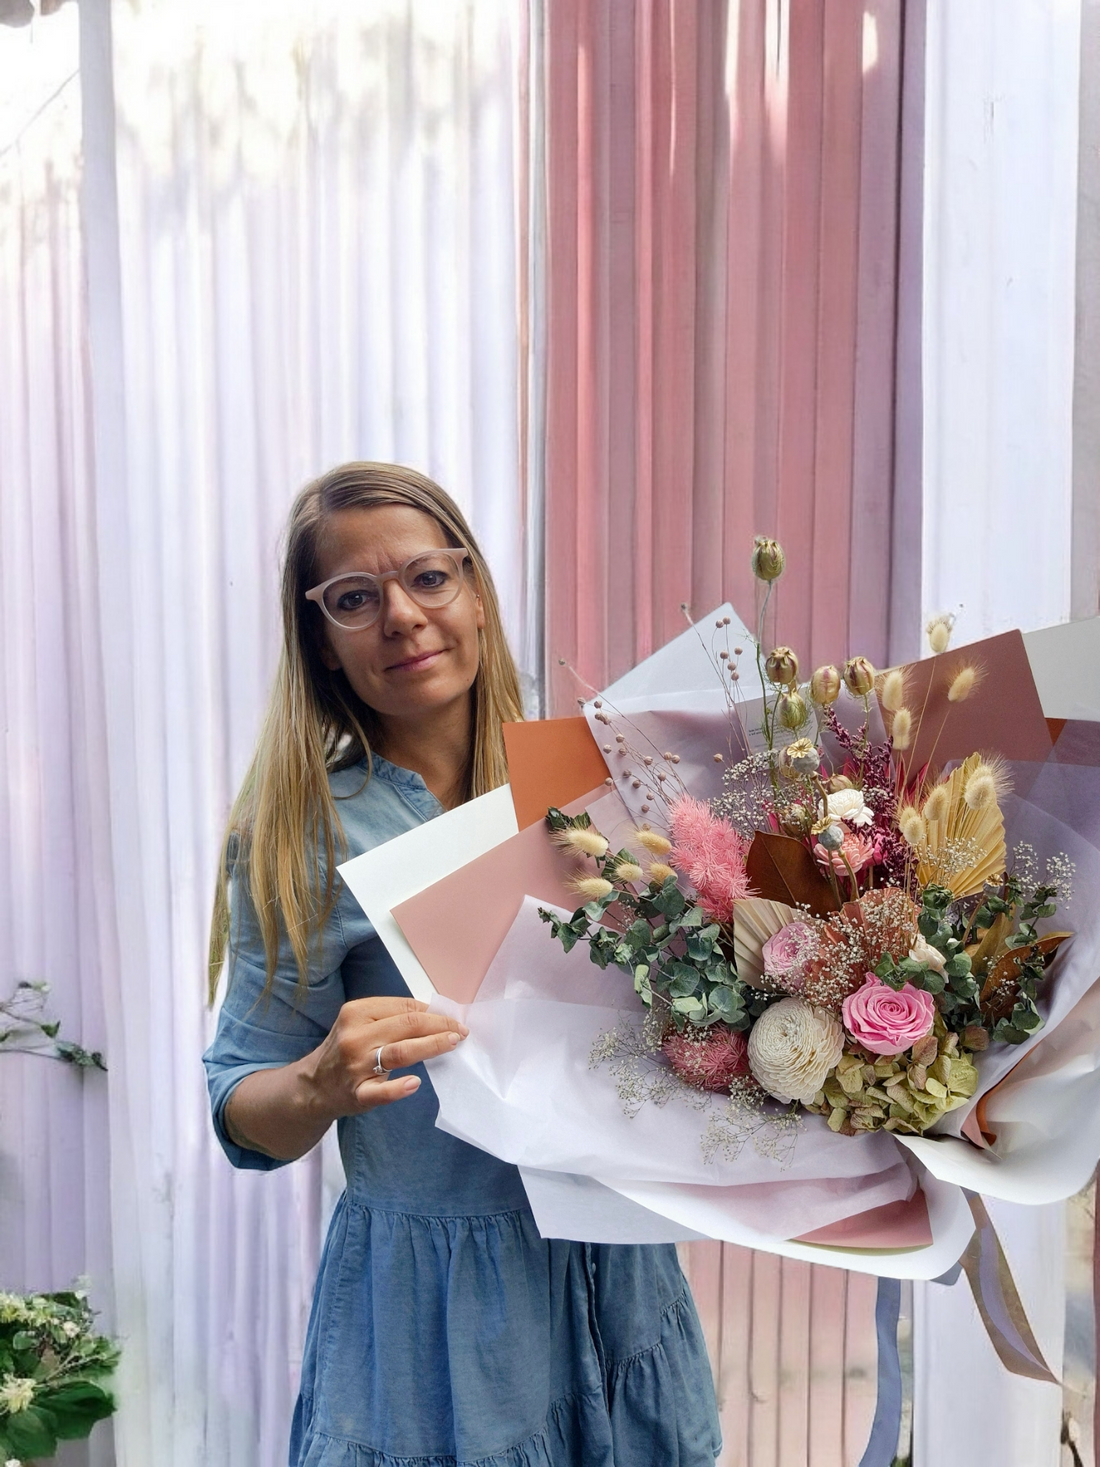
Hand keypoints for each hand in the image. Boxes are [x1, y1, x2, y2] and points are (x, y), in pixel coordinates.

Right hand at [302, 995, 468, 1117]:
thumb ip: (392, 1017)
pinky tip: (415, 1083)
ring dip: (431, 1046)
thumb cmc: (347, 1050)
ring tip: (452, 1044)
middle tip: (461, 1032)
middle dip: (440, 1026)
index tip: (453, 1018)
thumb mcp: (361, 1024)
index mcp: (356, 1012)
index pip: (404, 1006)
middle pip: (407, 1025)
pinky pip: (380, 1092)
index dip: (434, 1011)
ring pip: (400, 1052)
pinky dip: (398, 1088)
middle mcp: (355, 1036)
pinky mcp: (357, 1093)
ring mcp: (356, 1066)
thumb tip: (436, 1014)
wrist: (314, 1085)